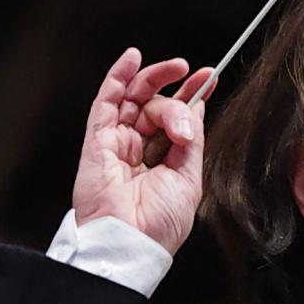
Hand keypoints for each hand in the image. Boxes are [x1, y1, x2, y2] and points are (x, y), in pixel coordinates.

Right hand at [72, 48, 214, 255]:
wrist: (131, 243)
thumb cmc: (158, 225)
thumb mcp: (190, 179)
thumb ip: (191, 141)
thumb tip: (195, 108)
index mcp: (162, 164)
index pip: (174, 120)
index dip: (189, 96)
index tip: (207, 77)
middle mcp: (139, 151)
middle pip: (156, 106)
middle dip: (177, 92)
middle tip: (194, 82)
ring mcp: (117, 144)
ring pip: (136, 99)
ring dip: (156, 79)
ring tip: (176, 68)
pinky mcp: (97, 140)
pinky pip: (106, 102)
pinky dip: (118, 77)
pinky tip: (132, 59)